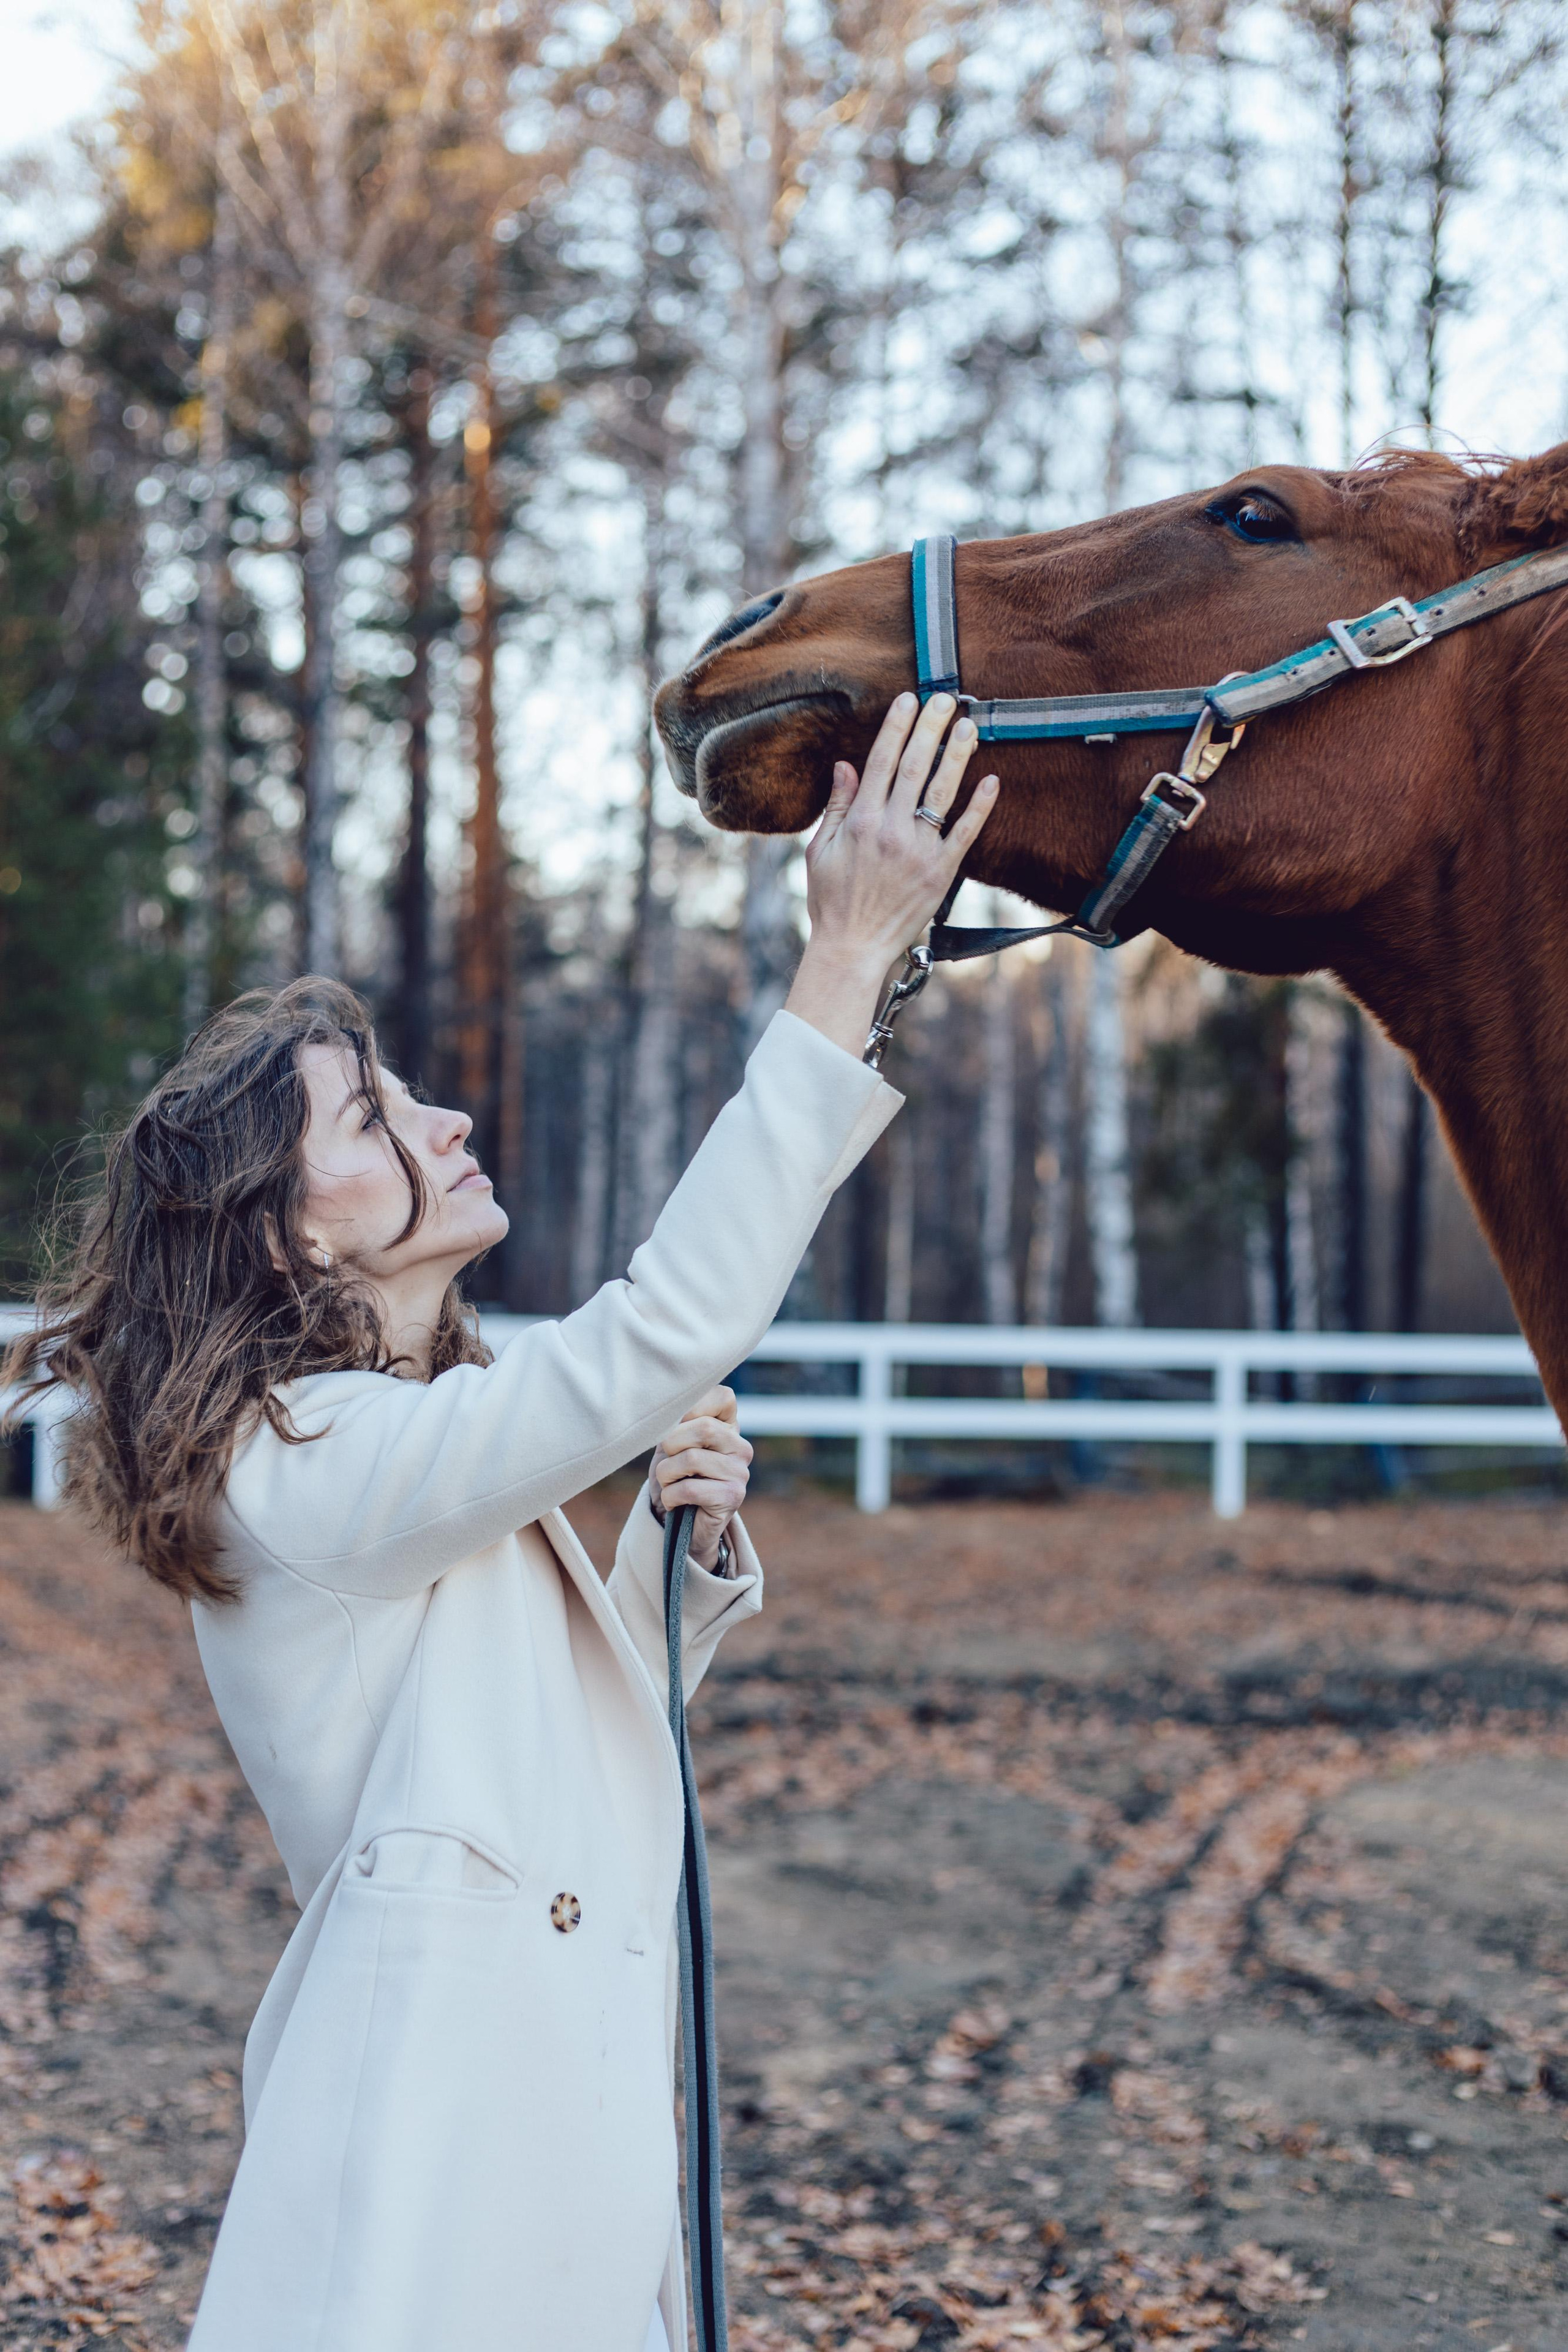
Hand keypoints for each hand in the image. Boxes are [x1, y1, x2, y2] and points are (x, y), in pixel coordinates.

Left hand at [648, 1385, 752, 1570]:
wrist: (678, 1524)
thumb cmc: (674, 1477)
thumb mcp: (671, 1442)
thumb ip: (676, 1422)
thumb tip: (668, 1408)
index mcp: (729, 1426)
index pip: (723, 1395)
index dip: (692, 1407)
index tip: (675, 1426)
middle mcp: (740, 1446)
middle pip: (703, 1427)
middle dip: (671, 1444)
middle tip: (667, 1462)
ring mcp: (740, 1472)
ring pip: (691, 1459)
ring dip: (666, 1475)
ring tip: (669, 1484)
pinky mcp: (732, 1497)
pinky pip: (690, 1489)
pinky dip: (671, 1496)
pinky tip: (674, 1502)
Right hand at [784, 694, 998, 1059]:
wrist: (853, 948)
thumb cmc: (831, 901)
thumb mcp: (819, 850)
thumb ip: (837, 806)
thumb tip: (845, 765)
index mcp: (860, 821)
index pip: (881, 762)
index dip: (897, 727)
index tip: (909, 700)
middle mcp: (891, 830)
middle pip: (915, 767)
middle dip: (930, 728)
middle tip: (945, 698)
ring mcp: (919, 850)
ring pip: (943, 792)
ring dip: (958, 755)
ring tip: (969, 725)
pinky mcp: (941, 872)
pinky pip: (965, 833)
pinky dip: (980, 806)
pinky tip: (991, 780)